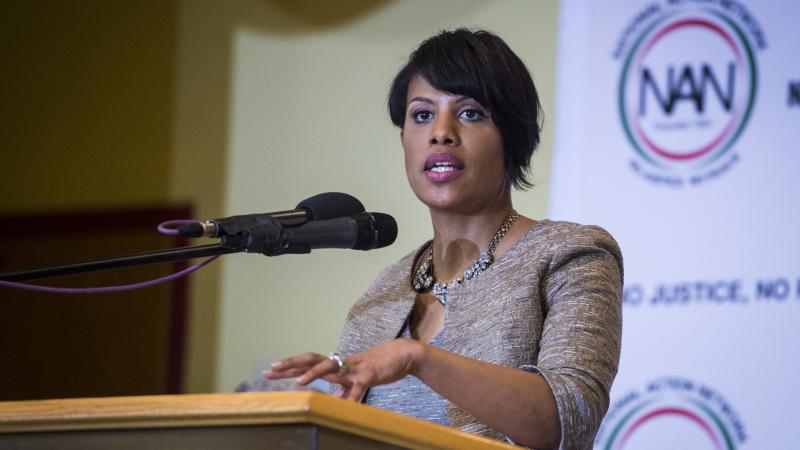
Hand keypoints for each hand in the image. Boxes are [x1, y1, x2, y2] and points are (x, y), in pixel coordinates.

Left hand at [263, 338, 423, 400]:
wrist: (403, 354)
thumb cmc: (378, 366)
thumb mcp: (357, 379)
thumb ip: (344, 389)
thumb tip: (335, 400)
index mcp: (337, 364)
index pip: (308, 362)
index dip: (290, 365)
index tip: (271, 368)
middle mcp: (342, 363)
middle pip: (311, 360)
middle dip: (291, 365)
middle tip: (271, 369)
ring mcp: (354, 368)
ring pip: (331, 368)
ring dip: (314, 374)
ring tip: (298, 382)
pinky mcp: (369, 375)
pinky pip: (357, 389)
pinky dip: (350, 398)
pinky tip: (342, 407)